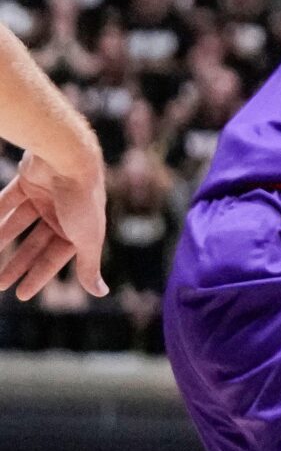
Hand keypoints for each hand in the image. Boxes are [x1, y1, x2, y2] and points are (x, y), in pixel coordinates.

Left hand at [0, 150, 108, 300]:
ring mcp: (45, 197)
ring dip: (2, 240)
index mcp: (80, 229)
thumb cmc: (82, 200)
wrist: (68, 156)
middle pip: (35, 243)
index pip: (56, 257)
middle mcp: (63, 214)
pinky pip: (7, 202)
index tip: (21, 294)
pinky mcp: (28, 182)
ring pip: (19, 224)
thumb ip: (89, 265)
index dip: (38, 276)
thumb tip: (101, 293)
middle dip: (17, 263)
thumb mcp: (87, 239)